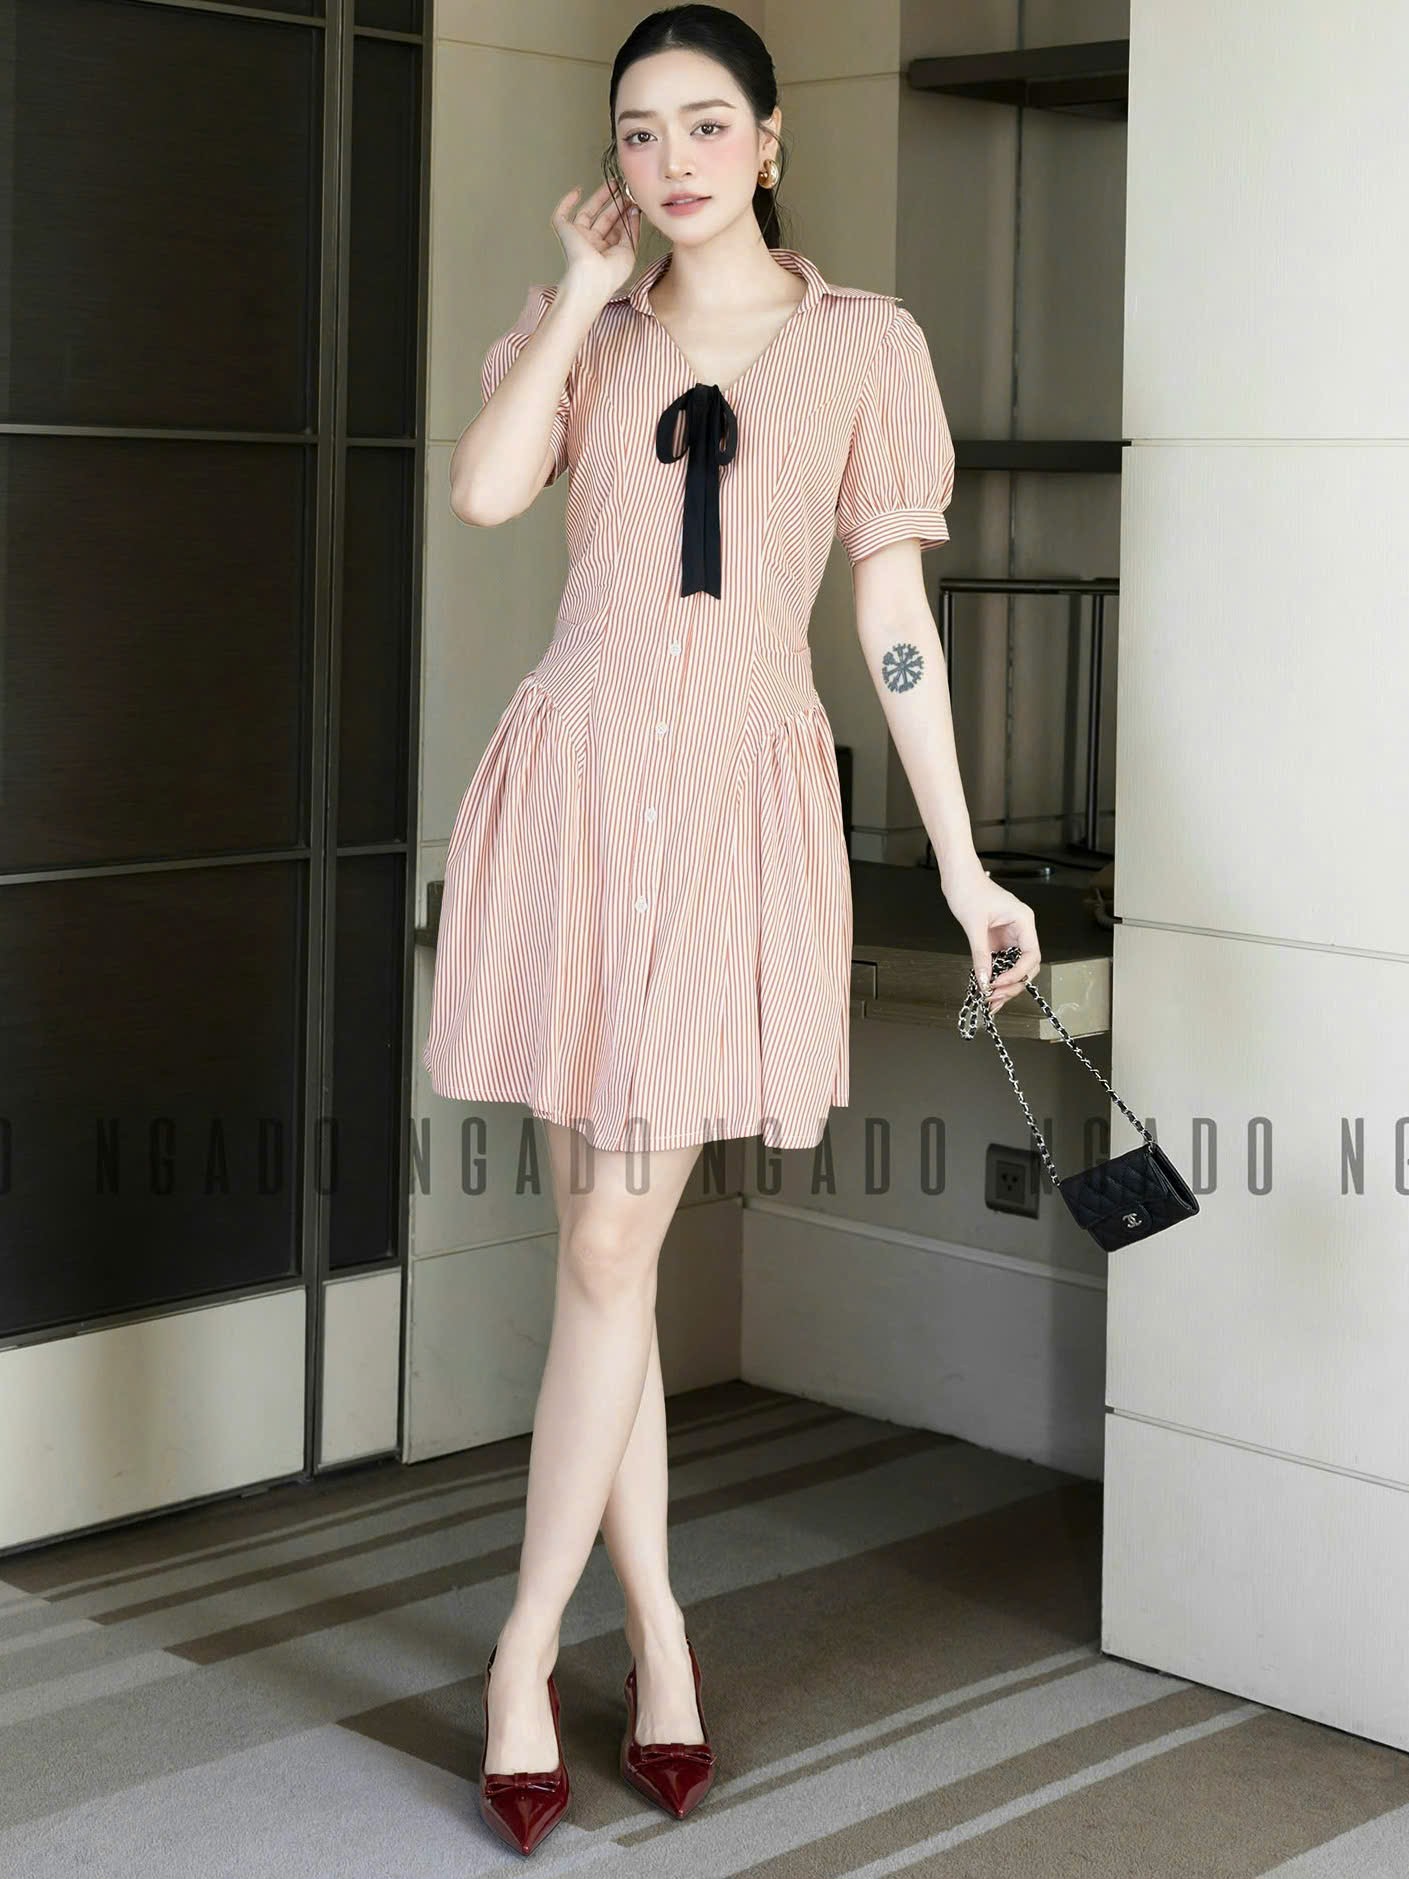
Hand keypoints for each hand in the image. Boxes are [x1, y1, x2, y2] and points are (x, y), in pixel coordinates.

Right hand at [550, 181, 639, 299]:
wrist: (591, 280)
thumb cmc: (609, 275)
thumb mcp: (629, 252)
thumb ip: (632, 231)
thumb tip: (634, 211)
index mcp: (606, 253)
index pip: (616, 229)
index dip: (625, 215)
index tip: (635, 202)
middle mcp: (592, 245)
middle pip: (604, 219)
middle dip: (615, 203)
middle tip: (626, 190)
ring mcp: (578, 238)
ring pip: (588, 212)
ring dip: (599, 198)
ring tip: (613, 184)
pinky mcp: (565, 232)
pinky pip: (561, 215)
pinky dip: (567, 202)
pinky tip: (577, 191)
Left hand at [943, 862, 1041, 1016]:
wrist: (958, 877)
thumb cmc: (969, 889)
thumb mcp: (974, 925)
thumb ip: (980, 954)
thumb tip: (984, 979)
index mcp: (1024, 921)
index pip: (1031, 955)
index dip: (1018, 973)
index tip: (1000, 983)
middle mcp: (1020, 930)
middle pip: (1026, 966)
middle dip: (1012, 984)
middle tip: (995, 996)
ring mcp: (1010, 937)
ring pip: (1014, 968)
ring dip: (1005, 985)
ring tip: (991, 999)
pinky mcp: (998, 941)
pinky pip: (1001, 964)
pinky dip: (995, 977)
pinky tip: (987, 989)